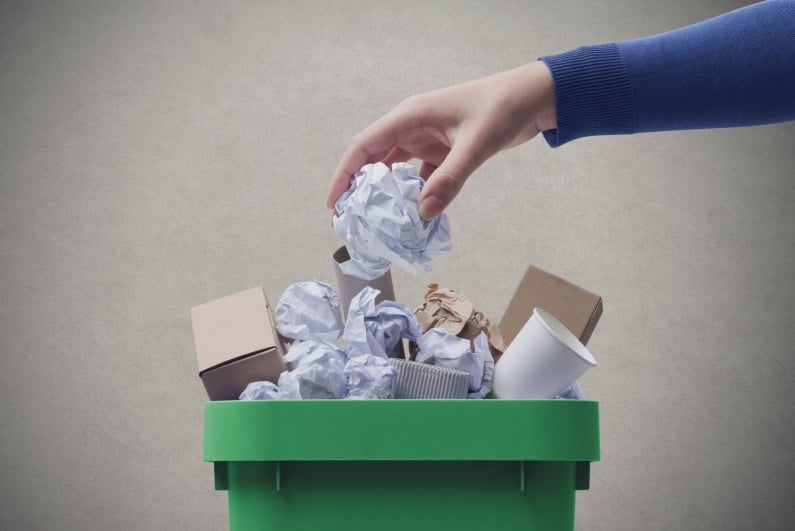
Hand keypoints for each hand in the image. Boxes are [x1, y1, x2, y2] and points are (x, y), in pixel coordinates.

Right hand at [326, 61, 556, 218]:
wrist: (532, 98)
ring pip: (395, 170)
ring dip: (387, 195)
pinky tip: (416, 216)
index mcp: (410, 116)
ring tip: (377, 223)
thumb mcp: (475, 145)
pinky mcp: (442, 150)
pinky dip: (416, 195)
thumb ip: (449, 179)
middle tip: (349, 221)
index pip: (363, 147)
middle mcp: (412, 127)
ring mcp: (427, 138)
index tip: (333, 203)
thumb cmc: (502, 108)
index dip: (344, 174)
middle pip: (373, 160)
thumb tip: (423, 213)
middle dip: (359, 189)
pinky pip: (420, 175)